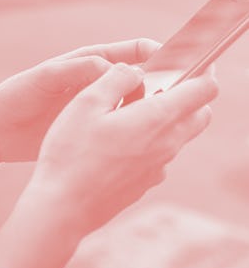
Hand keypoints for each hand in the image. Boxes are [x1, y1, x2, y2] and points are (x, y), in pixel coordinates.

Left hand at [0, 39, 160, 171]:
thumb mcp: (42, 79)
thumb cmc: (14, 98)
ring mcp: (95, 109)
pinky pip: (120, 128)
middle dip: (161, 81)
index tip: (170, 57)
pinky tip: (151, 140)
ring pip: (134, 105)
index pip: (128, 52)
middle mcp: (94, 85)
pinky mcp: (91, 132)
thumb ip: (73, 70)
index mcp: (85, 64)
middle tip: (183, 89)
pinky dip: (136, 131)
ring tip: (172, 116)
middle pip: (138, 78)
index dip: (151, 52)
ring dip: (152, 108)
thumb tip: (108, 66)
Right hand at [30, 62, 218, 234]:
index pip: (204, 89)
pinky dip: (149, 141)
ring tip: (125, 111)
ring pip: (179, 134)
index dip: (203, 70)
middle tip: (155, 84)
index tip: (190, 60)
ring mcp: (158, 167)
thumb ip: (116, 78)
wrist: (63, 206)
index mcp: (156, 119)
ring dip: (165, 117)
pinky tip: (115, 142)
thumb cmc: (70, 152)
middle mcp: (167, 144)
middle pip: (200, 113)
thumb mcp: (86, 102)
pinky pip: (159, 154)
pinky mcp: (145, 183)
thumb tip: (135, 71)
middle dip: (189, 94)